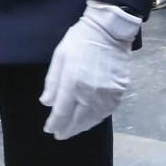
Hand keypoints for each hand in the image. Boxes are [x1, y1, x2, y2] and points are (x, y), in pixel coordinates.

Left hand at [39, 3, 139, 139]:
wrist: (109, 30)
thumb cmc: (80, 40)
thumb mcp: (60, 57)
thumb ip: (53, 82)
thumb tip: (47, 103)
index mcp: (72, 83)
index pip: (62, 112)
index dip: (55, 124)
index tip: (49, 129)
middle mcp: (90, 93)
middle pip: (78, 120)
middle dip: (68, 130)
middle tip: (60, 135)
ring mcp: (106, 94)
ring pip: (93, 119)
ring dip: (82, 127)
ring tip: (74, 129)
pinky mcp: (119, 91)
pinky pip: (107, 111)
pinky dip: (97, 118)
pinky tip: (91, 119)